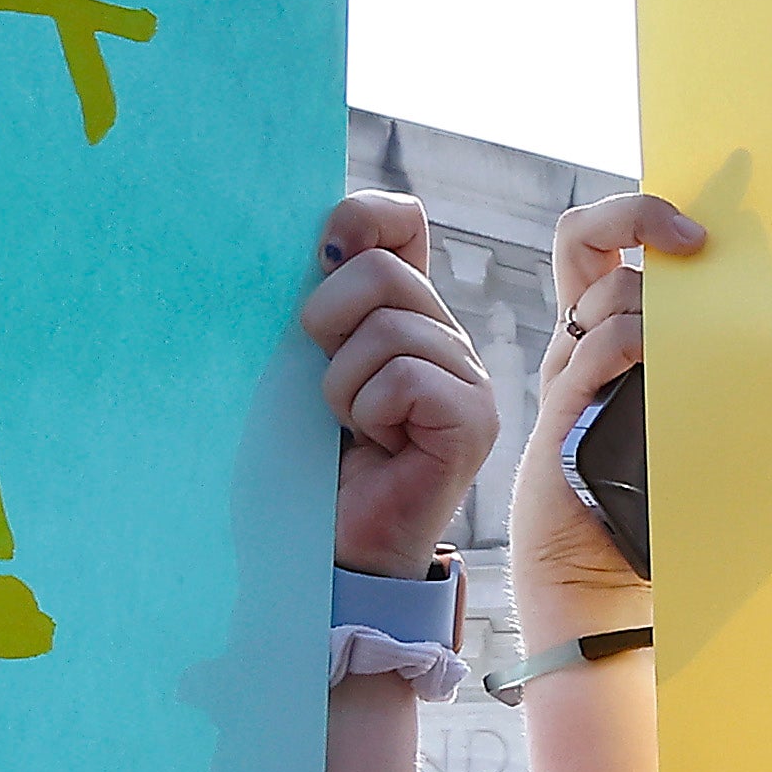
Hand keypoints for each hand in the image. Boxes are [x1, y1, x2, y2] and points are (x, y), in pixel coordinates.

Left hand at [308, 194, 502, 576]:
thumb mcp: (298, 365)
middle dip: (328, 325)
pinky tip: (377, 447)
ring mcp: (469, 380)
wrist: (325, 552)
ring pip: (391, 330)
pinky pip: (404, 379)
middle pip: (384, 271)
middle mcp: (447, 339)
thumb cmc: (304, 465)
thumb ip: (319, 300)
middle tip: (327, 388)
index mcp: (406, 313)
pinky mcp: (473, 421)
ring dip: (343, 386)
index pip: (400, 220)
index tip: (320, 260)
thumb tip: (329, 238)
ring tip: (350, 428)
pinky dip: (368, 413)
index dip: (359, 220)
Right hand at [526, 190, 711, 612]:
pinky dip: (634, 338)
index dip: (650, 217)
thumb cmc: (666, 528)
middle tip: (697, 239)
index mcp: (617, 349)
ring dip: (659, 304)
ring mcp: (569, 377)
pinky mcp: (559, 412)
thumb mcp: (719, 451)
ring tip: (698, 348)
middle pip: (583, 239)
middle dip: (636, 214)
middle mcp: (585, 351)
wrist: (608, 595)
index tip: (717, 222)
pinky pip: (596, 346)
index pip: (617, 253)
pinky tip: (663, 358)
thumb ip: (743, 405)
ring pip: (605, 292)